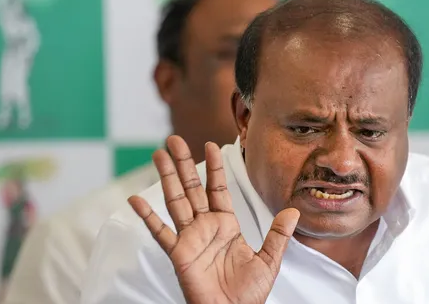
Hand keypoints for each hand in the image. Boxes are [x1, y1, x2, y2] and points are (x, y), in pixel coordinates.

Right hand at [128, 135, 299, 303]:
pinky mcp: (179, 254)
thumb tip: (294, 211)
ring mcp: (190, 238)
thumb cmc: (249, 293)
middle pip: (191, 188)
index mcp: (226, 225)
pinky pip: (160, 232)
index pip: (218, 189)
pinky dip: (147, 216)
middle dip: (183, 164)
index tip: (212, 144)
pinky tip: (135, 199)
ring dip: (167, 178)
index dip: (215, 167)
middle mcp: (205, 227)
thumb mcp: (269, 260)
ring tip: (158, 155)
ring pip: (176, 201)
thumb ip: (278, 235)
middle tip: (174, 140)